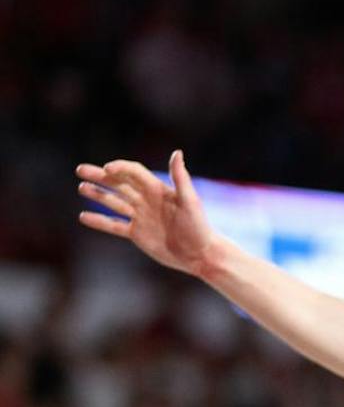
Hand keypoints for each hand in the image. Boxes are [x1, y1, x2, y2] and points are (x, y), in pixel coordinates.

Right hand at [76, 151, 220, 279]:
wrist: (200, 254)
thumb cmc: (199, 226)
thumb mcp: (190, 201)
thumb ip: (180, 177)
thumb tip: (177, 152)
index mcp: (157, 190)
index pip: (133, 173)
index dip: (120, 168)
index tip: (107, 169)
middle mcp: (146, 201)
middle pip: (119, 184)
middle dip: (100, 176)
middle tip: (81, 170)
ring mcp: (140, 217)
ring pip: (114, 202)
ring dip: (98, 194)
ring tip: (81, 187)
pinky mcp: (137, 234)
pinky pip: (114, 225)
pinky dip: (100, 221)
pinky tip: (83, 216)